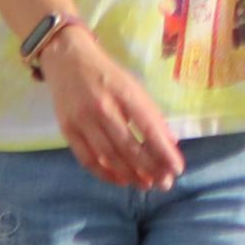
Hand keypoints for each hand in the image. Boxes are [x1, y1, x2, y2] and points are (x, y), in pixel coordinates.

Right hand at [43, 30, 186, 189]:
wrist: (67, 59)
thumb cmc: (107, 74)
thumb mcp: (134, 85)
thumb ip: (151, 113)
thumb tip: (169, 142)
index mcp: (125, 92)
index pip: (149, 127)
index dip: (164, 151)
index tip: (177, 169)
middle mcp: (103, 107)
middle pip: (129, 146)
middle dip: (150, 168)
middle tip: (164, 184)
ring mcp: (83, 120)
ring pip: (109, 156)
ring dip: (130, 175)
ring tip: (146, 185)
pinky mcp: (67, 130)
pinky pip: (87, 159)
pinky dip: (105, 174)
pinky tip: (120, 180)